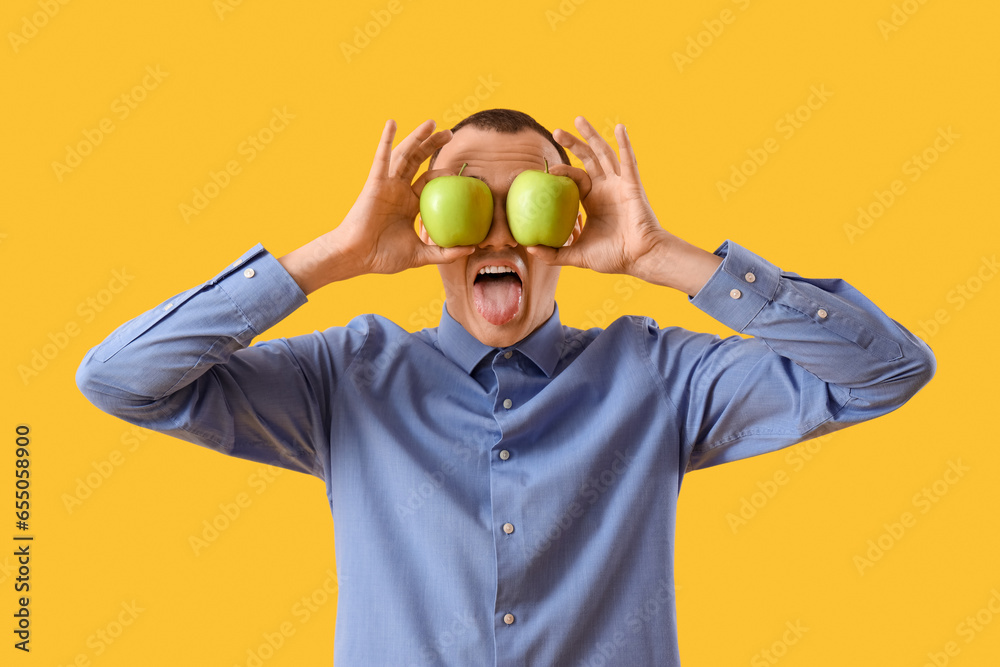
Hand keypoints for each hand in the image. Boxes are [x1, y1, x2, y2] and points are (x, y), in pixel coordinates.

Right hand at [331, 119, 473, 274]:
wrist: (357, 257)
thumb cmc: (383, 257)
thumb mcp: (420, 255)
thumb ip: (445, 252)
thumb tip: (473, 248)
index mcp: (409, 204)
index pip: (429, 181)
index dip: (443, 173)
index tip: (461, 171)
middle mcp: (398, 190)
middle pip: (418, 161)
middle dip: (433, 145)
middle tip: (450, 134)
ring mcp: (387, 184)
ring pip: (404, 155)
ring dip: (417, 137)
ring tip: (431, 123)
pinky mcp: (375, 183)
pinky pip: (382, 158)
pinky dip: (386, 139)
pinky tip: (392, 123)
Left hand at [526, 116, 667, 280]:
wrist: (640, 258)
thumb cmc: (613, 257)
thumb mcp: (578, 255)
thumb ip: (555, 253)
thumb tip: (528, 247)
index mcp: (594, 200)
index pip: (576, 178)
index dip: (563, 171)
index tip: (548, 170)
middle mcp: (606, 188)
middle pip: (588, 159)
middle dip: (573, 144)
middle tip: (556, 132)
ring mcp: (620, 184)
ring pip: (604, 154)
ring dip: (592, 136)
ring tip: (578, 120)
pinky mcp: (632, 185)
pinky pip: (628, 161)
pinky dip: (625, 144)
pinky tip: (619, 128)